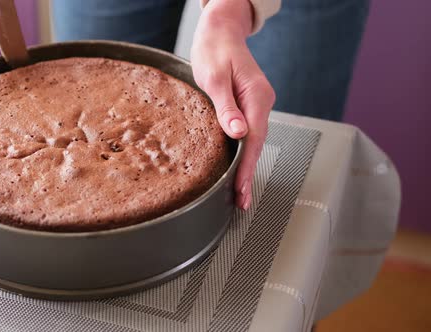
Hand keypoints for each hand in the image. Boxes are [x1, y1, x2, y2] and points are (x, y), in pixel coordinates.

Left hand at [191, 0, 274, 209]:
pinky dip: (242, 153)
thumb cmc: (214, 50)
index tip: (241, 189)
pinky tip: (237, 168)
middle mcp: (261, 103)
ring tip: (239, 193)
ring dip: (245, 167)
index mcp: (257, 97)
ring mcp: (256, 105)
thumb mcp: (214, 78)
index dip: (246, 167)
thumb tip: (239, 133)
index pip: (254, 140)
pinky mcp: (247, 106)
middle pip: (256, 145)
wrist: (219, 32)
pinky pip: (248, 134)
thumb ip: (226, 107)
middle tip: (240, 201)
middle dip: (248, 174)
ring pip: (253, 142)